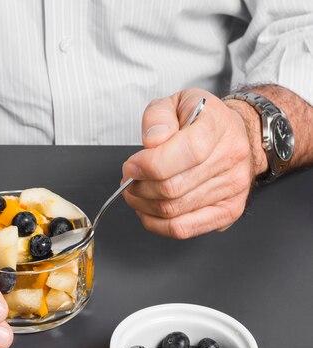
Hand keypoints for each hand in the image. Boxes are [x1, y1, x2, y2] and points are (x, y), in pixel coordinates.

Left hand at [122, 88, 264, 238]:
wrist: (233, 134)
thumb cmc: (200, 120)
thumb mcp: (175, 102)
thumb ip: (158, 117)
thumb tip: (154, 141)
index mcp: (219, 127)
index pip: (187, 152)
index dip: (149, 164)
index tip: (131, 166)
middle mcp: (231, 159)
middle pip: (173, 187)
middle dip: (139, 186)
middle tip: (129, 179)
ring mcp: (233, 189)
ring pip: (173, 210)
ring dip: (143, 205)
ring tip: (135, 191)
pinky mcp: (228, 212)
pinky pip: (183, 229)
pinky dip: (156, 224)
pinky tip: (147, 209)